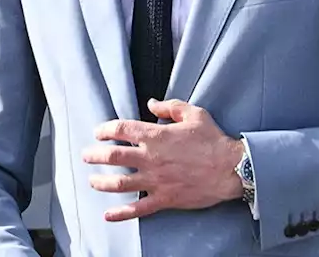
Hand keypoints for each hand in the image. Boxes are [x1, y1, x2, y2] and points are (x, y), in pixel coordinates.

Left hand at [82, 99, 244, 220]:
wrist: (232, 169)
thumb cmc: (214, 141)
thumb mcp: (194, 114)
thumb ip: (170, 107)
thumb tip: (152, 103)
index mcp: (156, 135)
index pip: (121, 129)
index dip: (105, 129)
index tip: (98, 132)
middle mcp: (151, 158)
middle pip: (113, 156)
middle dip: (95, 155)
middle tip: (87, 156)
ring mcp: (156, 180)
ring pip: (120, 183)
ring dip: (101, 182)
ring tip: (92, 181)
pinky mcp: (165, 198)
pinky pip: (138, 208)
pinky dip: (121, 213)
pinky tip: (108, 215)